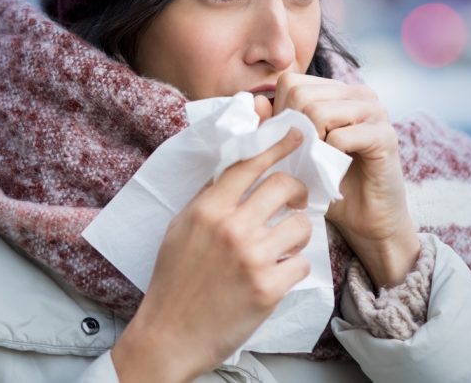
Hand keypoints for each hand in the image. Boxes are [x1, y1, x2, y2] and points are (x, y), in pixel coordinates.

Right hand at [112, 129, 311, 382]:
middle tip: (295, 202)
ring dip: (297, 234)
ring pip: (300, 226)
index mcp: (207, 209)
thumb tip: (236, 169)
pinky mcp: (268, 288)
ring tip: (284, 246)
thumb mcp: (180, 228)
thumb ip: (208, 198)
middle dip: (297, 192)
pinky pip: (301, 264)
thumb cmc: (173, 281)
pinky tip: (278, 275)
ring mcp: (252, 258)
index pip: (249, 165)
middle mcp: (231, 228)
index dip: (276, 145)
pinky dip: (294, 268)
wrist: (169, 335)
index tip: (296, 135)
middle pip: (283, 187)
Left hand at [271, 72, 419, 288]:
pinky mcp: (385, 135)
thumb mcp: (294, 152)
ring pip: (318, 112)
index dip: (281, 114)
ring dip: (310, 146)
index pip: (292, 82)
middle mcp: (359, 93)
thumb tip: (256, 102)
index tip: (290, 143)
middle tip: (305, 157)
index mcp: (337, 91)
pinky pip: (340, 137)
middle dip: (293, 131)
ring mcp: (375, 111)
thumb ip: (274, 126)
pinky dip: (328, 158)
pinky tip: (336, 169)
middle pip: (301, 95)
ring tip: (319, 163)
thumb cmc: (328, 183)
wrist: (367, 220)